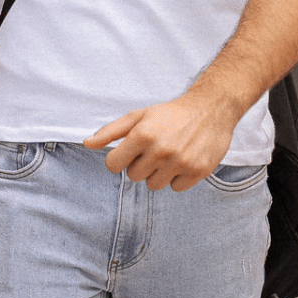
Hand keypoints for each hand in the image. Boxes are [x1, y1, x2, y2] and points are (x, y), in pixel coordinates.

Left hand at [83, 92, 237, 190]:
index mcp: (142, 135)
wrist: (210, 109)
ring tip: (168, 155)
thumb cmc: (170, 114)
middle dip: (140, 165)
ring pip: (154, 185)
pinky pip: (176, 188)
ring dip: (158, 173)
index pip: (113, 165)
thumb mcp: (138, 116)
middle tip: (154, 149)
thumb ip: (111, 132)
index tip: (129, 153)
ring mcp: (180, 162)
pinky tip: (183, 160)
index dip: (119, 159)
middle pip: (134, 176)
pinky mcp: (197, 171)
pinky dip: (178, 178)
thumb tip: (87, 144)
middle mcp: (160, 150)